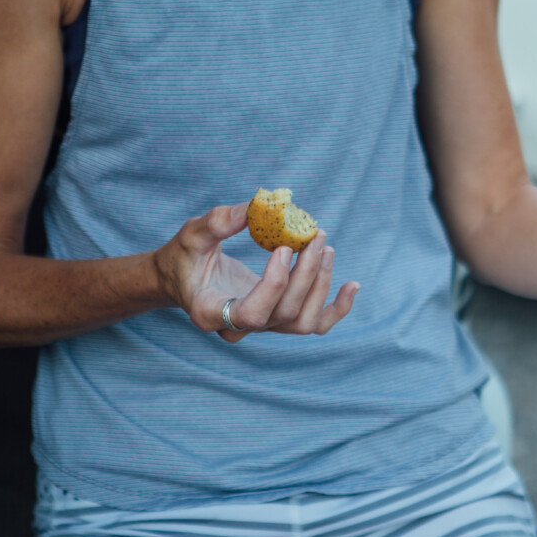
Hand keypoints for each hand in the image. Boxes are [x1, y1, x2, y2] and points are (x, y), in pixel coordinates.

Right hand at [153, 203, 359, 341]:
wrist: (183, 278)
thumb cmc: (184, 256)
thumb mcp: (191, 235)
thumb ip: (216, 223)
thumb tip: (253, 207)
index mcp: (211, 313)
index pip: (251, 314)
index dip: (273, 285)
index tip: (283, 248)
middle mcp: (239, 329)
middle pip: (285, 313)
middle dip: (306, 274)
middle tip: (316, 235)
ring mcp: (262, 328)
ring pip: (303, 322)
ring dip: (321, 286)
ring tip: (325, 247)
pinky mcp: (279, 320)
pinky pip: (314, 325)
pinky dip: (337, 309)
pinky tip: (352, 285)